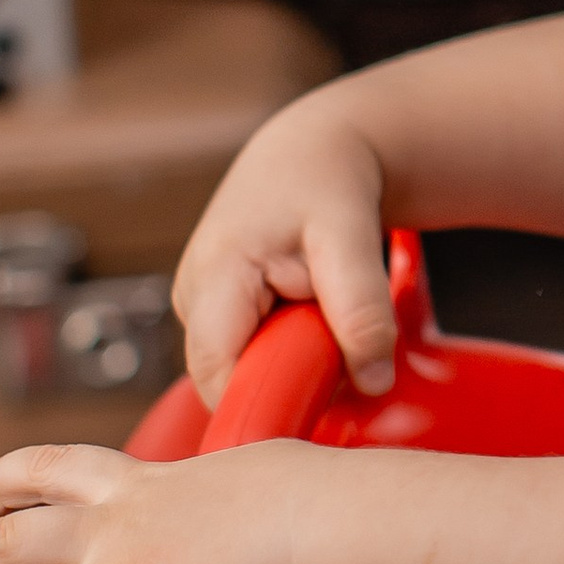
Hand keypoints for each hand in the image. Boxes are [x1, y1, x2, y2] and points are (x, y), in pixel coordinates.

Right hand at [172, 87, 394, 407]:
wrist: (315, 148)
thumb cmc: (325, 178)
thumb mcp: (350, 236)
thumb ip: (361, 309)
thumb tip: (371, 382)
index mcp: (213, 276)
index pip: (218, 376)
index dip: (263, 406)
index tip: (317, 415)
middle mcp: (192, 296)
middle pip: (231, 379)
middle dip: (287, 381)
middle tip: (338, 351)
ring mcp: (200, 305)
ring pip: (245, 369)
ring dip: (291, 363)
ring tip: (324, 318)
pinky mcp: (220, 312)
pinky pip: (253, 353)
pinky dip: (290, 348)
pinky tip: (311, 317)